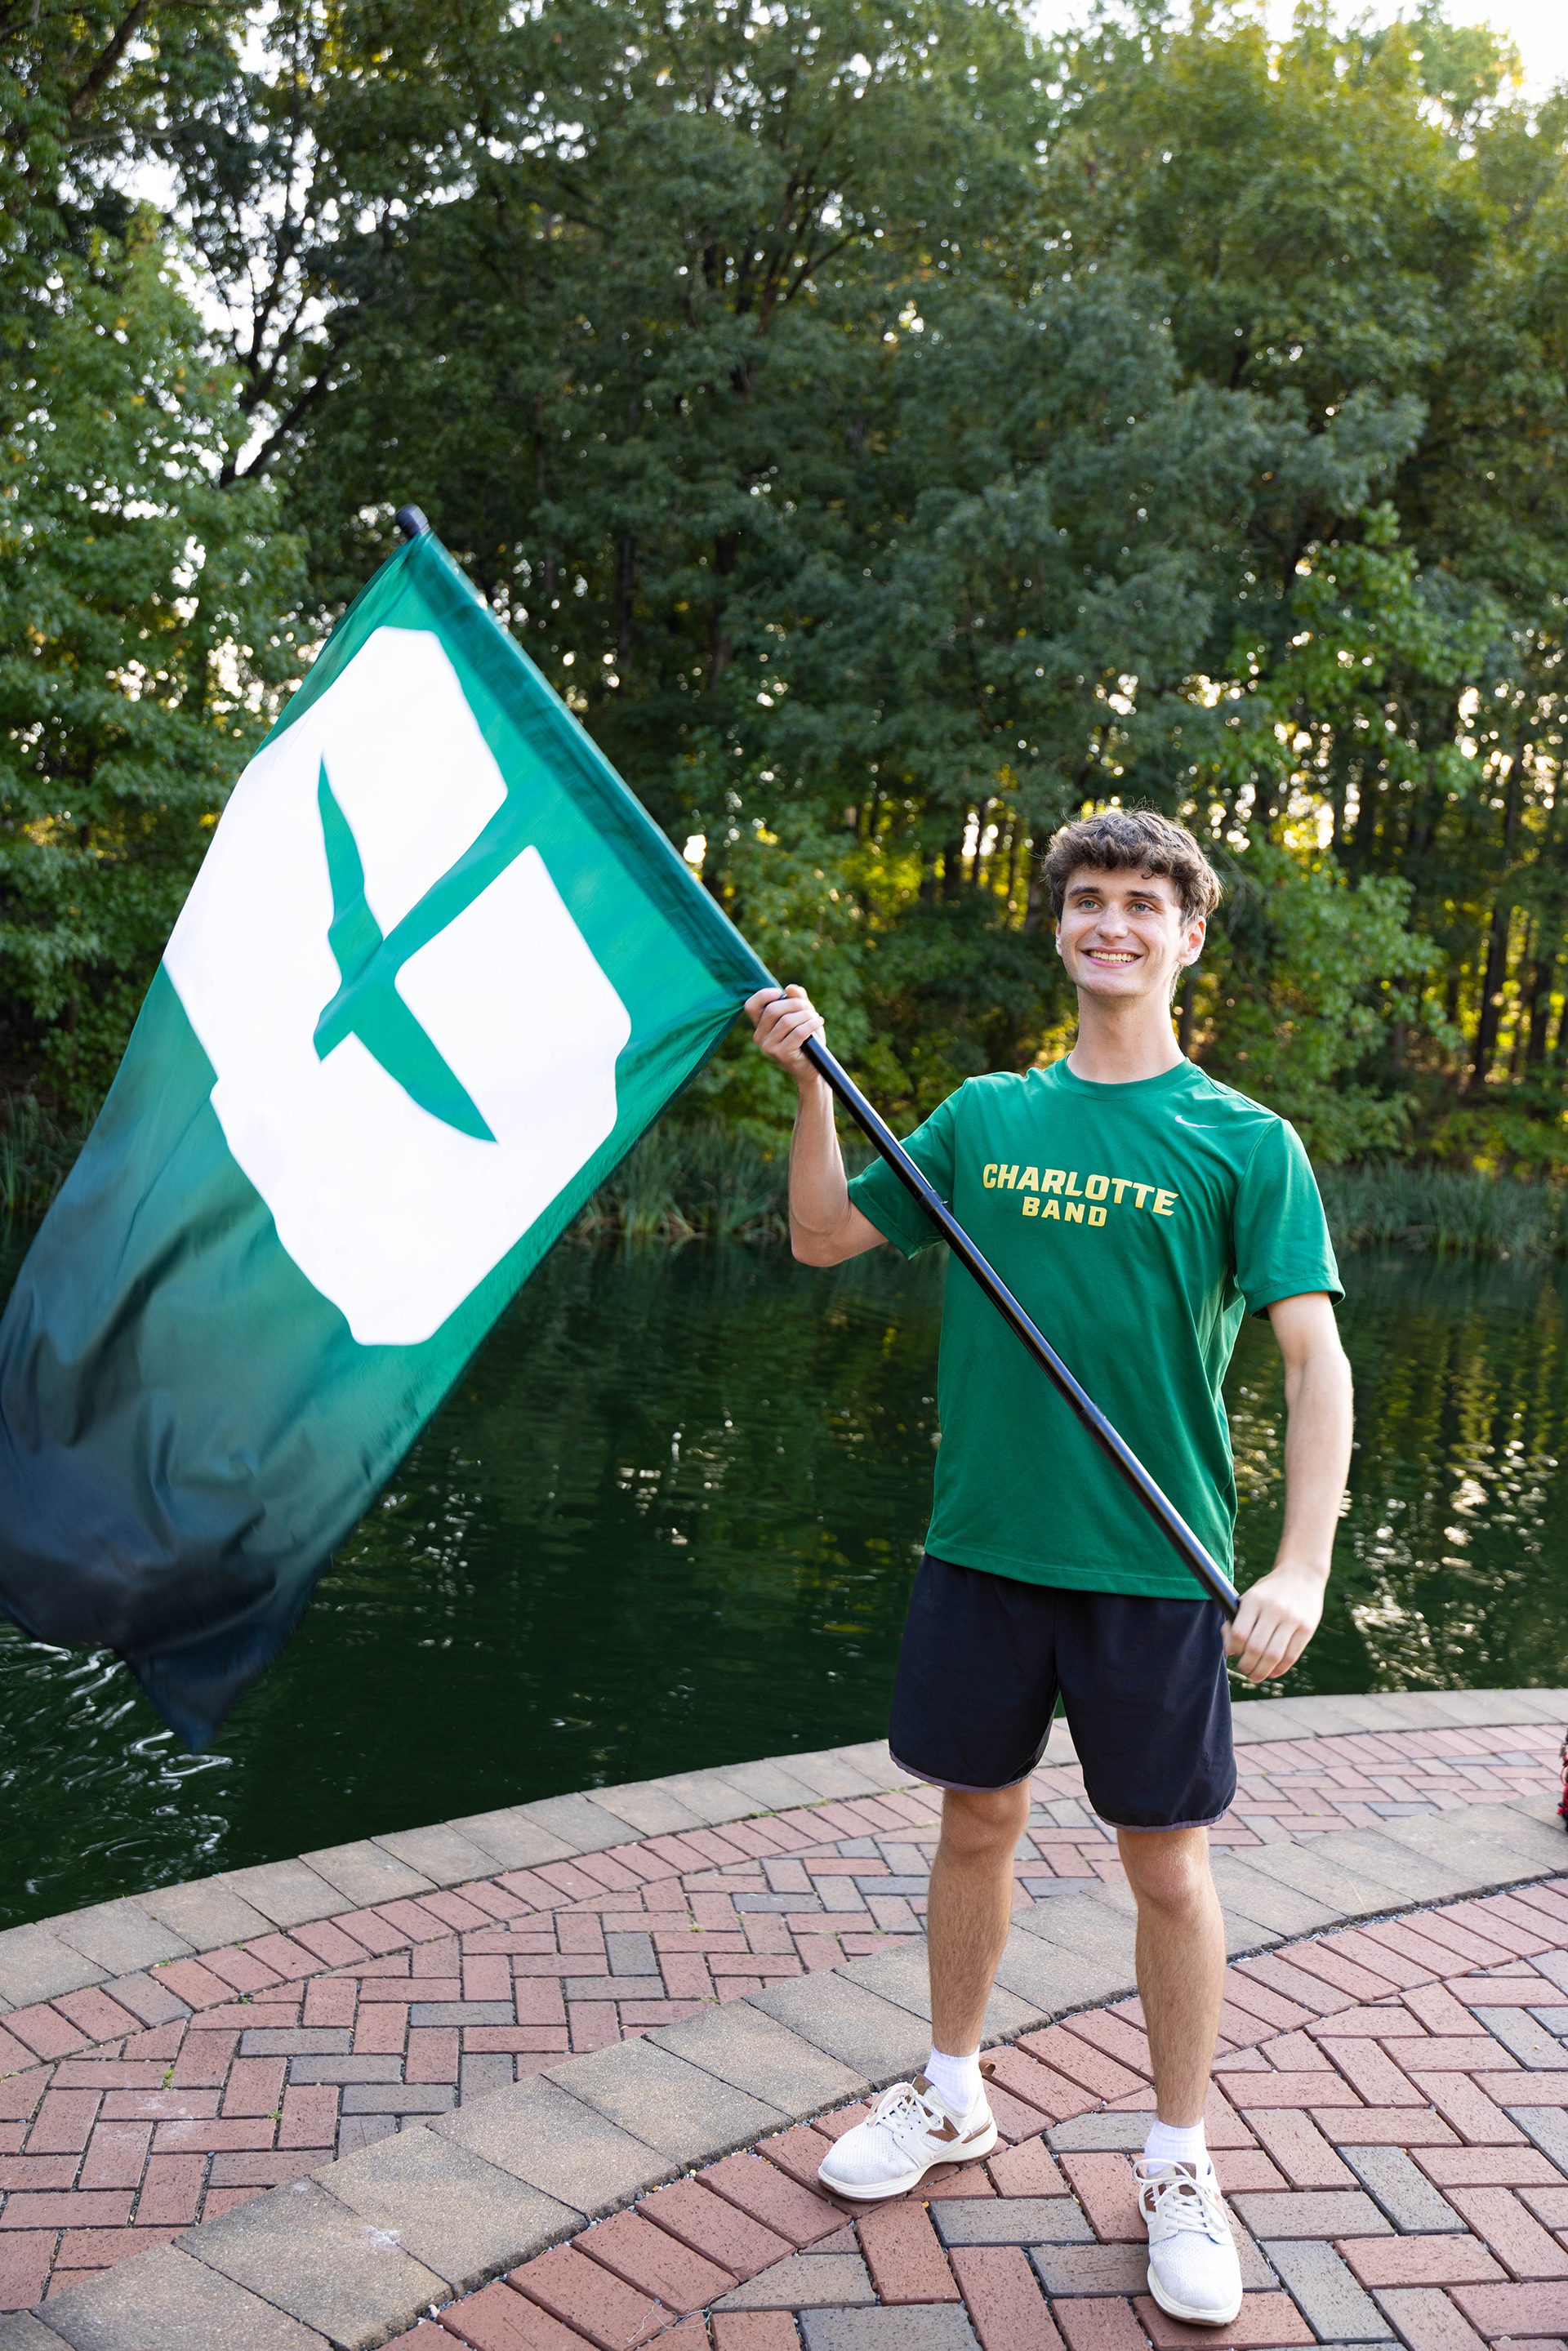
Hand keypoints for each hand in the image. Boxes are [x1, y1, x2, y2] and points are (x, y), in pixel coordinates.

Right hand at [746, 984, 825, 1081]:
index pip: (751, 1006)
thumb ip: (796, 999)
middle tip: (809, 1008)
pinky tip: (819, 1022)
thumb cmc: (806, 1039)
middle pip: (773, 1010)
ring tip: (816, 1018)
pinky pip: (798, 1032)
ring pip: (787, 1021)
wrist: (813, 1066)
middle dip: (796, 1004)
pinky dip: (811, 1024)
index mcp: (760, 1026)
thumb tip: (790, 988)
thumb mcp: (802, 1015)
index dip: (763, 995)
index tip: (780, 993)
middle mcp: (759, 1037)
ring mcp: (769, 1047)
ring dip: (806, 1015)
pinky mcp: (781, 1054)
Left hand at [1224, 1563, 1325, 1682]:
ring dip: (1262, 1672)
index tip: (1233, 1653)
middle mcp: (1274, 1609)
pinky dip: (1279, 1669)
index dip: (1234, 1648)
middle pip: (1256, 1648)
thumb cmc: (1269, 1591)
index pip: (1239, 1633)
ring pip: (1273, 1656)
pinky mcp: (1307, 1628)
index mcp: (1254, 1600)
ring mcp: (1292, 1619)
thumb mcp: (1250, 1597)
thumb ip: (1236, 1620)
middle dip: (1247, 1665)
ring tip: (1256, 1675)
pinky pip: (1291, 1656)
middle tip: (1244, 1669)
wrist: (1302, 1575)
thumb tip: (1229, 1650)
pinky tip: (1272, 1671)